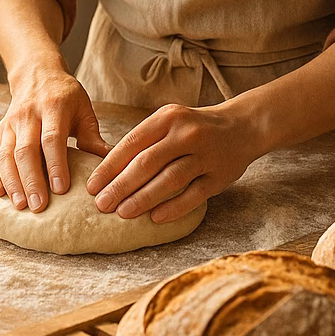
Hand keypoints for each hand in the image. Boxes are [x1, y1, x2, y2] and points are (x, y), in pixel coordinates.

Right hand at [0, 66, 109, 213]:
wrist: (37, 74)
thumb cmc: (66, 96)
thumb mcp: (83, 109)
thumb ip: (92, 137)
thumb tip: (110, 163)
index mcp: (53, 108)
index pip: (52, 139)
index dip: (56, 164)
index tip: (61, 189)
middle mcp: (28, 115)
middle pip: (26, 150)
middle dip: (31, 180)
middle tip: (38, 206)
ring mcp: (11, 123)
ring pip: (6, 154)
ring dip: (12, 181)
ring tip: (20, 205)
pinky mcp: (0, 130)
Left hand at [84, 100, 261, 223]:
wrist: (242, 126)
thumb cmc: (194, 127)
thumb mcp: (170, 121)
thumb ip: (145, 139)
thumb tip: (108, 170)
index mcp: (168, 117)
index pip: (132, 143)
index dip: (109, 166)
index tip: (92, 185)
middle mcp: (186, 134)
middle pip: (147, 163)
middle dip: (120, 186)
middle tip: (101, 204)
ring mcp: (205, 155)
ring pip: (169, 180)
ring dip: (143, 198)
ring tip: (122, 213)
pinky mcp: (220, 176)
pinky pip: (193, 195)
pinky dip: (173, 208)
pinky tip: (155, 218)